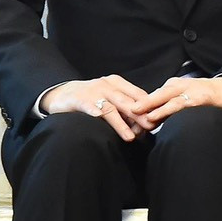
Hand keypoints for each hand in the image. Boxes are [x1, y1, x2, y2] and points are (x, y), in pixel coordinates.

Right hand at [40, 75, 154, 141]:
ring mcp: (92, 92)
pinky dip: (94, 111)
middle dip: (140, 115)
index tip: (159, 120)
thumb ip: (126, 109)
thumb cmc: (92, 98)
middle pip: (127, 102)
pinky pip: (87, 106)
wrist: (62, 93)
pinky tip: (99, 118)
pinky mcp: (78, 99)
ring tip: (130, 137)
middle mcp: (107, 85)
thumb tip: (145, 125)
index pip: (138, 95)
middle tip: (151, 127)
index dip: (149, 108)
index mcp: (118, 83)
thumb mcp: (110, 99)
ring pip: (110, 108)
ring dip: (121, 123)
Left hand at [130, 76, 221, 127]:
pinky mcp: (201, 97)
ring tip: (138, 116)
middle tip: (123, 112)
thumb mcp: (186, 99)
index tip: (124, 116)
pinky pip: (181, 104)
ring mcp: (191, 90)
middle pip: (155, 94)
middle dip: (140, 104)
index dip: (139, 106)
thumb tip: (151, 120)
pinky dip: (167, 109)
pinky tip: (158, 116)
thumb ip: (170, 106)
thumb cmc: (208, 97)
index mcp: (174, 85)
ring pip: (166, 97)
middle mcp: (180, 85)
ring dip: (151, 107)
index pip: (152, 96)